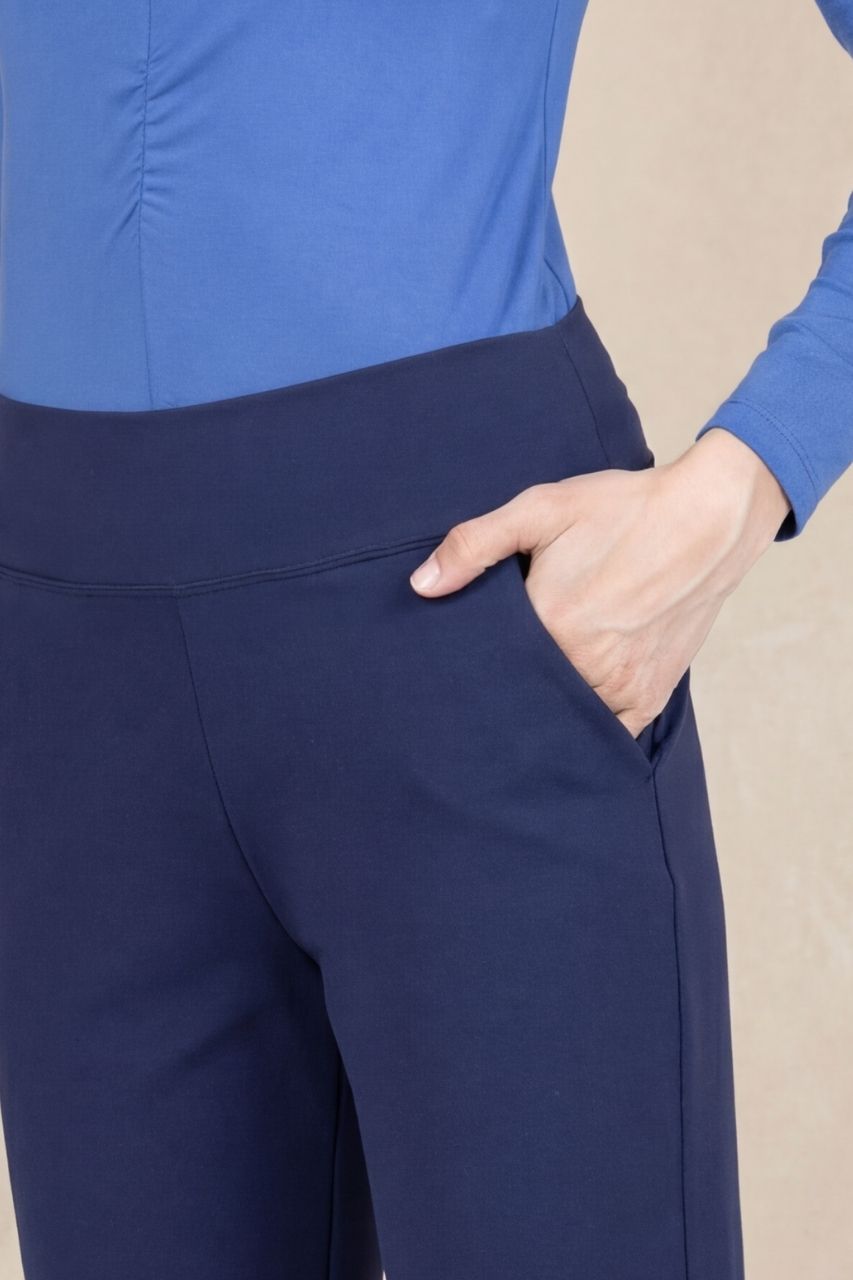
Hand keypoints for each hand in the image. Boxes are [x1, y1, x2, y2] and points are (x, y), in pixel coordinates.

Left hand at [409, 427, 791, 738]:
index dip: (473, 665)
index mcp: (551, 625)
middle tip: (489, 683)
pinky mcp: (650, 696)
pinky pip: (608, 733)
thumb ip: (476, 544)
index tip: (458, 665)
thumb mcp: (542, 507)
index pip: (491, 667)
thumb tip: (422, 586)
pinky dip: (588, 729)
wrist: (710, 517)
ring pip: (564, 720)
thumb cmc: (624, 508)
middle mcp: (586, 666)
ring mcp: (621, 687)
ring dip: (545, 712)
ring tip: (527, 695)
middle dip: (506, 692)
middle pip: (526, 696)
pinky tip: (569, 715)